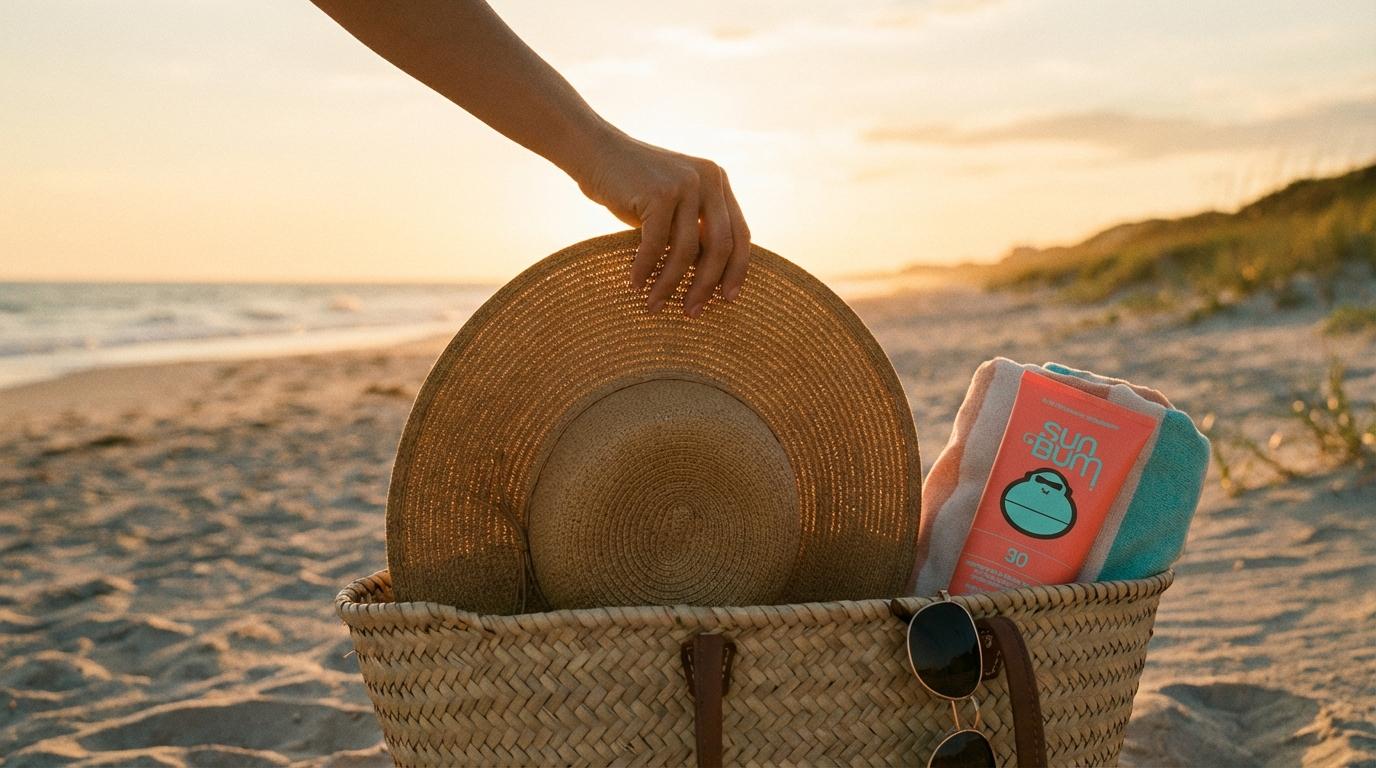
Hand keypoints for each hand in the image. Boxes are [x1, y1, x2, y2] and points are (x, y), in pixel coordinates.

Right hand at [575, 130, 749, 316]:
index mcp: (718, 182)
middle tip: (692, 312)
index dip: (737, 270)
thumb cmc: (631, 187)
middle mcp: (709, 179)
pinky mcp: (659, 193)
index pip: (740, 234)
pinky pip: (656, 244)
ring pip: (686, 250)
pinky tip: (635, 284)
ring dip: (669, 284)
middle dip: (706, 285)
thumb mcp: (673, 206)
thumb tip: (711, 281)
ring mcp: (685, 183)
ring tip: (655, 305)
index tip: (728, 299)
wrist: (594, 151)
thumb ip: (694, 229)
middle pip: (720, 246)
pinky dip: (645, 269)